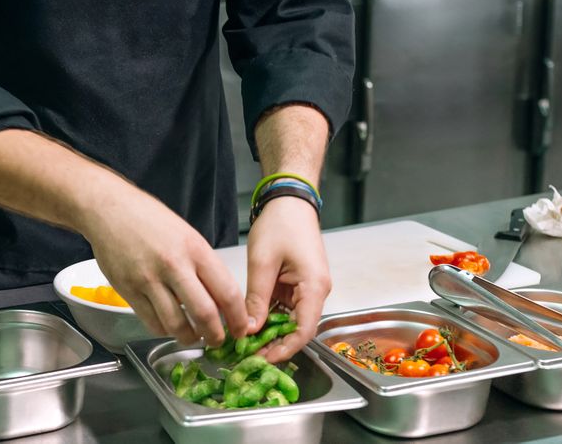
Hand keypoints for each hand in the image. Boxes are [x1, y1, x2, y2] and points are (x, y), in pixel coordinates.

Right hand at [82, 194, 250, 346]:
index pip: (227, 292)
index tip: (241, 328)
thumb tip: (220, 299)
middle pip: (204, 314)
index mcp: (195, 249)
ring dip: (189, 338)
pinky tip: (169, 326)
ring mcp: (149, 279)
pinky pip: (152, 322)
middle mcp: (173, 265)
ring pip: (176, 325)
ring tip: (193, 337)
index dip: (238, 318)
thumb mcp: (187, 235)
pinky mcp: (128, 290)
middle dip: (216, 336)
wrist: (108, 209)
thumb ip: (203, 266)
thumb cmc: (148, 218)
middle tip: (218, 340)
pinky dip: (165, 330)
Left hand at [245, 198, 330, 362]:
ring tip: (245, 345)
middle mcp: (316, 291)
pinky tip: (250, 326)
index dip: (284, 349)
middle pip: (298, 329)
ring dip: (270, 333)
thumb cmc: (280, 225)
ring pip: (290, 320)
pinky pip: (285, 308)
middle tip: (247, 356)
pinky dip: (269, 318)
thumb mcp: (262, 263)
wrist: (290, 201)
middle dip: (274, 345)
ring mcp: (308, 288)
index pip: (304, 331)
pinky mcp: (298, 284)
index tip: (263, 360)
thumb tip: (249, 329)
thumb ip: (257, 299)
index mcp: (315, 287)